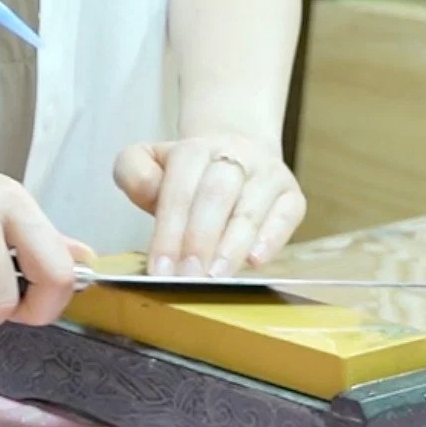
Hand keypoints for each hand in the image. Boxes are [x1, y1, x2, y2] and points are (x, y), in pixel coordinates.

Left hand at [114, 134, 303, 278]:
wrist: (236, 156)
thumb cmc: (189, 178)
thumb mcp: (150, 164)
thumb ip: (134, 172)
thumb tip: (150, 192)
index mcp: (195, 149)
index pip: (179, 188)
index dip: (168, 231)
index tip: (160, 269)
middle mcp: (234, 155)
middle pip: (216, 195)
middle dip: (199, 240)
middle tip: (188, 277)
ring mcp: (267, 174)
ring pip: (249, 208)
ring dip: (231, 245)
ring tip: (216, 277)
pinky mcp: (292, 195)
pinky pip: (287, 214)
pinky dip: (272, 237)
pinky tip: (256, 260)